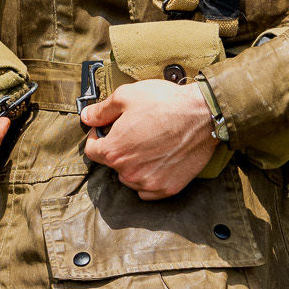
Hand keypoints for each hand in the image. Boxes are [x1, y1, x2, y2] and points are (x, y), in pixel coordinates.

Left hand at [80, 80, 217, 198]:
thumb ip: (102, 110)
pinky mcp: (168, 188)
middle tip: (133, 133)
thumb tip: (87, 117)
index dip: (96, 137)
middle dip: (117, 149)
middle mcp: (128, 172)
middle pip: (112, 164)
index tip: (105, 129)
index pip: (92, 151)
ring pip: (130, 178)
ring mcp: (149, 183)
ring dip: (133, 166)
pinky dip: (148, 179)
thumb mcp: (126, 96)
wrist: (201, 114)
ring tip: (147, 146)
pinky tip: (157, 162)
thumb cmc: (164, 103)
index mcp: (114, 150)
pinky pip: (147, 191)